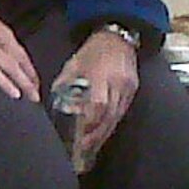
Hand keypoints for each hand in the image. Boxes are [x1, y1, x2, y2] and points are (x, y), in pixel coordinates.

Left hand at [54, 29, 138, 163]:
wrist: (117, 38)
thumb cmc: (92, 51)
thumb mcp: (73, 64)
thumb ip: (65, 84)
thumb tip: (55, 104)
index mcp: (101, 75)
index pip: (98, 104)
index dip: (89, 122)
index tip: (78, 135)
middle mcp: (118, 83)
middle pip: (109, 115)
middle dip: (95, 135)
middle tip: (82, 150)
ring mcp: (128, 88)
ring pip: (117, 117)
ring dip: (103, 134)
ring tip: (90, 149)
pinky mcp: (133, 91)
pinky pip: (122, 113)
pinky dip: (110, 125)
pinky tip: (101, 135)